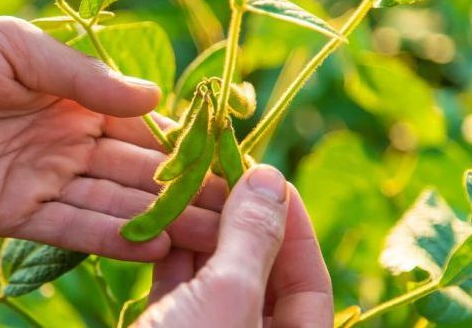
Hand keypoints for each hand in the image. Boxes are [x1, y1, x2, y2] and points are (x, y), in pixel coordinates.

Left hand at [0, 17, 224, 260]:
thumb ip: (85, 79)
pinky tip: (152, 248)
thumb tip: (156, 100)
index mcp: (75, 102)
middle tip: (232, 214)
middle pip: (137, 174)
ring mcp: (46, 182)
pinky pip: (71, 230)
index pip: (142, 130)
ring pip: (113, 206)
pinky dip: (110, 240)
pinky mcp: (16, 216)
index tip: (226, 165)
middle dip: (184, 193)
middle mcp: (69, 144)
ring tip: (208, 237)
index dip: (183, 148)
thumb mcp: (18, 50)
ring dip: (159, 222)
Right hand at [136, 165, 332, 326]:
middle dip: (241, 220)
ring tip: (189, 186)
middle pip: (260, 272)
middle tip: (223, 172)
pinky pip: (179, 288)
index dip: (292, 223)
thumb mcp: (227, 299)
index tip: (269, 177)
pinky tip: (162, 222)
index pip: (308, 278)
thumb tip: (271, 178)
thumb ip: (252, 239)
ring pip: (216, 276)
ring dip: (203, 231)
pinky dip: (172, 255)